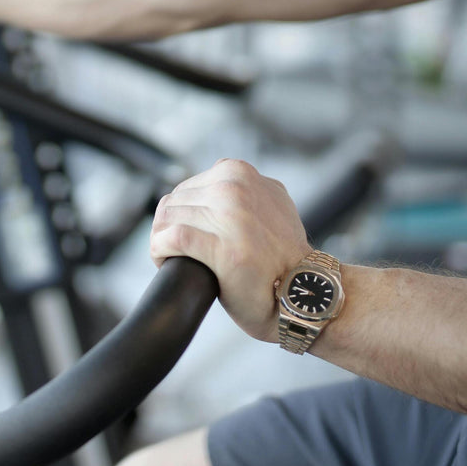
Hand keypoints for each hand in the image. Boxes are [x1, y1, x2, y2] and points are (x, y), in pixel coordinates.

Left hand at [149, 158, 311, 343]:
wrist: (306, 293)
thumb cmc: (283, 258)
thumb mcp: (269, 204)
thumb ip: (242, 190)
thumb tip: (211, 188)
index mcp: (240, 172)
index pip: (186, 187)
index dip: (179, 214)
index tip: (184, 234)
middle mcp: (236, 187)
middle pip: (174, 202)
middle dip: (168, 228)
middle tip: (177, 252)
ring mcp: (231, 215)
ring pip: (168, 219)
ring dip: (161, 241)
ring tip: (173, 258)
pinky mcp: (223, 246)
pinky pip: (171, 239)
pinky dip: (160, 251)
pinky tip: (165, 261)